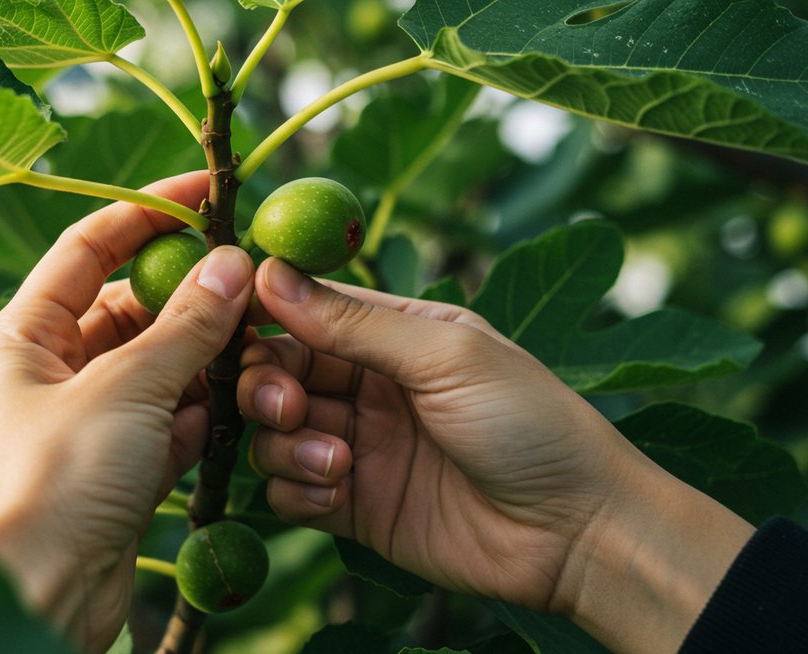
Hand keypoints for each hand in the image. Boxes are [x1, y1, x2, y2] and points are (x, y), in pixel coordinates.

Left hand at [0, 172, 254, 652]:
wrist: (32, 603)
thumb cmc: (52, 484)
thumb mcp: (123, 390)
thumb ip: (184, 327)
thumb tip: (232, 265)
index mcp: (22, 338)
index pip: (87, 250)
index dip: (146, 214)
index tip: (206, 193)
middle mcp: (50, 374)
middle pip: (129, 311)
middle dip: (190, 296)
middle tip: (253, 279)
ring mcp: (87, 425)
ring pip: (158, 369)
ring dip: (207, 358)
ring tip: (262, 342)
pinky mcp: (119, 471)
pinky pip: (171, 423)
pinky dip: (205, 413)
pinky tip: (245, 403)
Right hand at [238, 258, 753, 653]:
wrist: (576, 534)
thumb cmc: (531, 424)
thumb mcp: (447, 354)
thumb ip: (355, 322)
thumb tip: (271, 273)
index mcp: (395, 334)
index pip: (304, 310)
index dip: (264, 316)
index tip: (232, 324)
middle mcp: (369, 386)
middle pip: (276, 372)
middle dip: (266, 386)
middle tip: (290, 406)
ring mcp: (359, 447)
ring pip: (272, 434)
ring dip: (286, 444)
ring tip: (339, 461)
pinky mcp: (353, 507)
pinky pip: (288, 492)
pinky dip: (297, 490)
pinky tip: (338, 493)